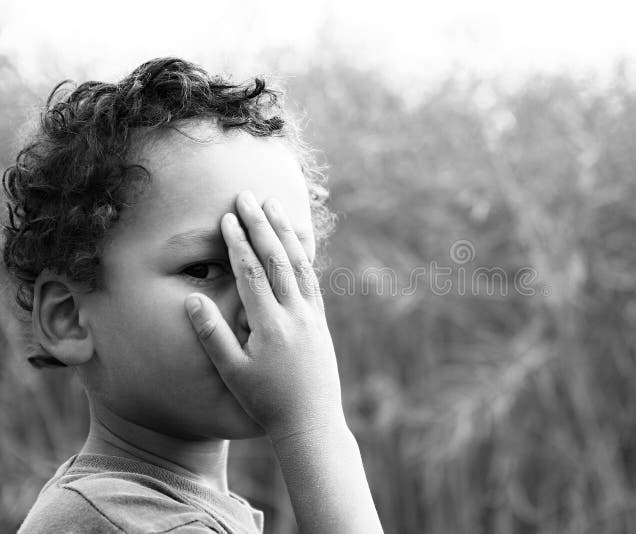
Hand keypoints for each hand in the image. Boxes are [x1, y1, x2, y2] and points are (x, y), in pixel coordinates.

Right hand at [184, 190, 344, 441]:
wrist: (311, 421)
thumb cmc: (266, 401)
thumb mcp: (233, 373)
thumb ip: (212, 335)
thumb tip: (193, 299)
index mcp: (270, 325)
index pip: (252, 273)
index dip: (238, 243)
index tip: (228, 217)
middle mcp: (295, 314)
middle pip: (276, 259)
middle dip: (260, 225)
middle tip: (247, 196)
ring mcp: (311, 315)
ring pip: (299, 264)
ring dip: (285, 233)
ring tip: (273, 206)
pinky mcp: (320, 321)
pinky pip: (313, 279)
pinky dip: (304, 255)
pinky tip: (296, 241)